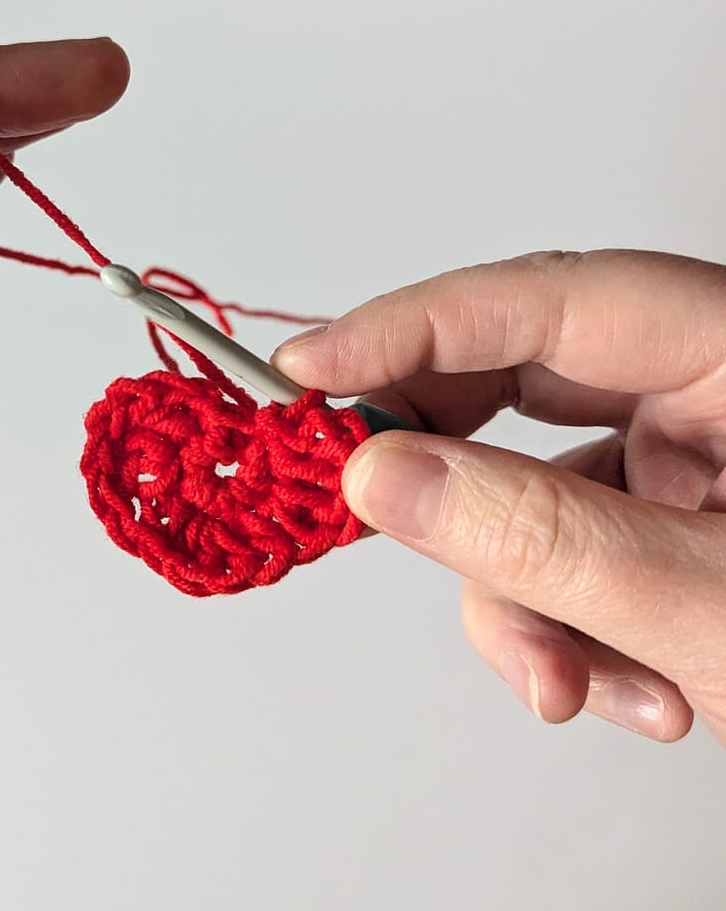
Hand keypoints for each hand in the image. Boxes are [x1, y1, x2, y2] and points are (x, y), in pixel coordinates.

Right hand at [273, 250, 725, 744]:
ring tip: (569, 684)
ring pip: (529, 491)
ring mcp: (685, 452)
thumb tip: (380, 476)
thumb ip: (541, 540)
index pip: (546, 300)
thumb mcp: (714, 608)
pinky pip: (565, 551)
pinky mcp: (665, 514)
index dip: (410, 328)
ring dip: (522, 600)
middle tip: (364, 504)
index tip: (305, 376)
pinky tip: (621, 689)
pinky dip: (564, 628)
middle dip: (444, 468)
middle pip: (519, 382)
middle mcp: (708, 383)